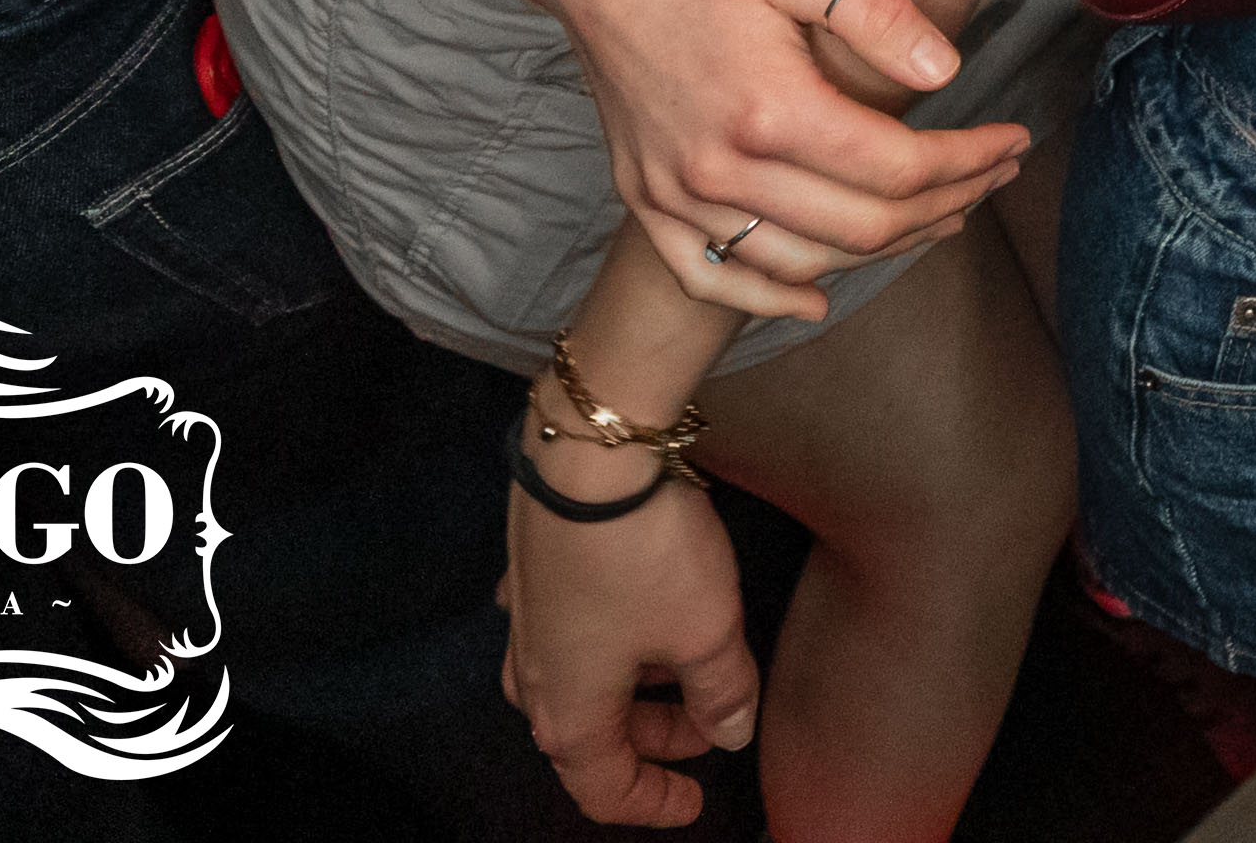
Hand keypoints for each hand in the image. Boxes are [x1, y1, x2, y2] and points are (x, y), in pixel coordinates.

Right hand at [500, 453, 756, 826]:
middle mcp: (534, 676)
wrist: (589, 453)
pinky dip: (610, 636)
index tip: (694, 801)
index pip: (605, 789)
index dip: (653, 803)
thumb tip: (730, 732)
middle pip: (593, 736)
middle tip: (711, 724)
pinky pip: (570, 626)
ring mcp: (525, 621)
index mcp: (570, 714)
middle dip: (656, 738)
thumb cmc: (644, 552)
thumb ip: (723, 691)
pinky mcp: (532, 571)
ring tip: (688, 662)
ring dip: (636, 686)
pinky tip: (641, 611)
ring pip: (582, 679)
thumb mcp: (707, 631)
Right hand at [537, 0, 1023, 319]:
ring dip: (878, 252)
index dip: (968, 162)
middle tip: (995, 177)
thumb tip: (949, 70)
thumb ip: (878, 14)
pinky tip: (816, 298)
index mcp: (769, 110)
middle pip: (860, 227)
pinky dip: (766, 298)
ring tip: (939, 219)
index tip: (1014, 141)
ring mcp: (675, 192)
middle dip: (946, 206)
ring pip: (798, 262)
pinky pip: (709, 276)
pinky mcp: (645, 197)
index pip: (898, 168)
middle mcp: (718, 168)